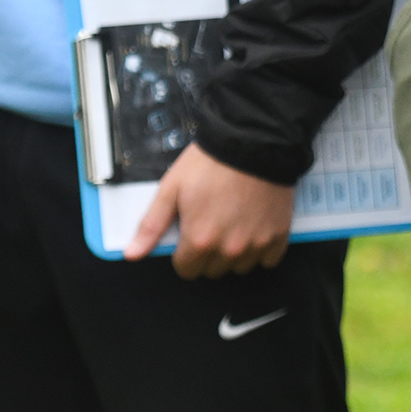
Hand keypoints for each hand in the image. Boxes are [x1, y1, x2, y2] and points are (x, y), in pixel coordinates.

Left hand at [125, 143, 295, 277]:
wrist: (254, 141)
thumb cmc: (213, 162)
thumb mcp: (172, 188)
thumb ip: (152, 225)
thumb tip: (133, 253)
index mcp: (199, 239)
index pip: (186, 270)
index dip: (184, 253)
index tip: (190, 235)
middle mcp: (228, 248)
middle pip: (212, 270)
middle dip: (208, 253)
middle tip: (212, 224)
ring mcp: (256, 243)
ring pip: (239, 267)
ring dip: (234, 254)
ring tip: (233, 224)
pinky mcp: (277, 235)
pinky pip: (268, 260)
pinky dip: (261, 250)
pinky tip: (254, 228)